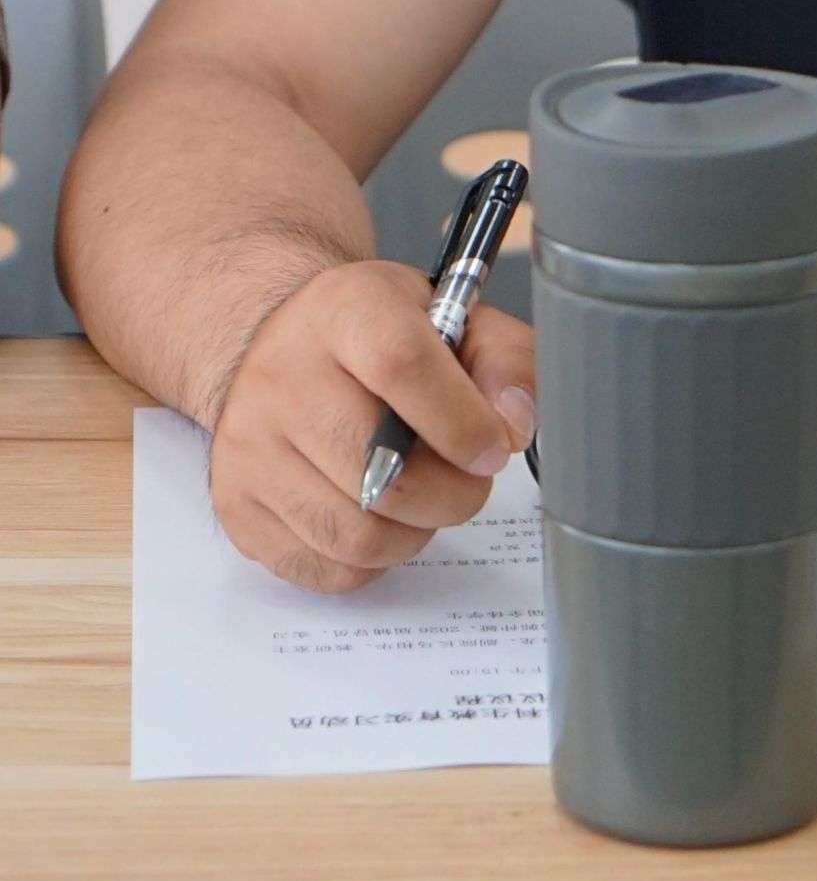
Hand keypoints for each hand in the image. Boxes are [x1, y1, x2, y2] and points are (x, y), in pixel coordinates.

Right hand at [209, 259, 535, 592]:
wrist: (272, 346)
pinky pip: (326, 569)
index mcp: (344, 311)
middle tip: (470, 480)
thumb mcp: (449, 314)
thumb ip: (504, 357)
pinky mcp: (236, 506)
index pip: (404, 367)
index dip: (463, 422)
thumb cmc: (373, 335)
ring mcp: (250, 447)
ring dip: (416, 532)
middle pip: (386, 475)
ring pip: (358, 536)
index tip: (494, 448)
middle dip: (454, 494)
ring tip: (425, 497)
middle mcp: (283, 376)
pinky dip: (371, 561)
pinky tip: (379, 517)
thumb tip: (515, 423)